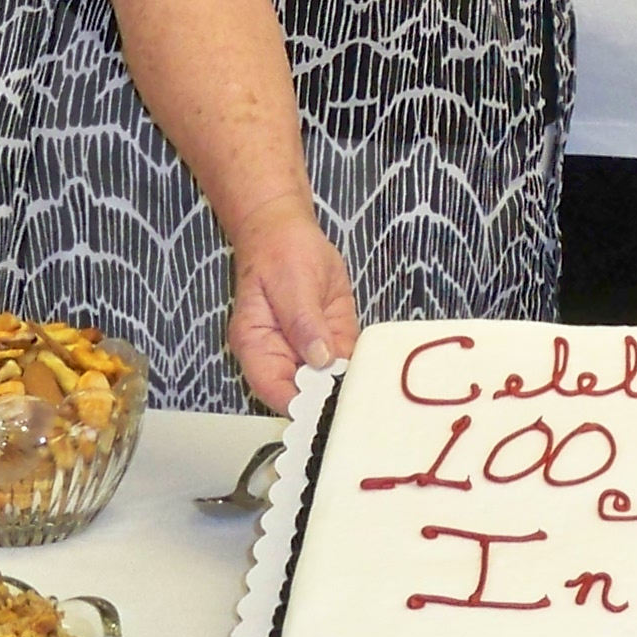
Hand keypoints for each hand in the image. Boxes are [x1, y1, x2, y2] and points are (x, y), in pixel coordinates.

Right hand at [223, 209, 358, 411]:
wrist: (288, 229)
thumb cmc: (280, 251)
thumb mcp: (293, 283)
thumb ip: (303, 322)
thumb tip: (319, 359)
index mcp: (258, 345)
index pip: (274, 390)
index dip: (302, 405)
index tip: (331, 408)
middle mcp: (280, 354)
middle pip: (304, 393)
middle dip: (332, 400)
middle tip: (362, 400)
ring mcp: (307, 350)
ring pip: (329, 382)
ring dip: (351, 386)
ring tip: (375, 390)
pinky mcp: (330, 339)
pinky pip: (347, 361)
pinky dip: (362, 367)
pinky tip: (379, 371)